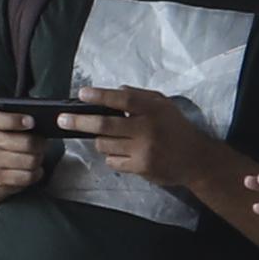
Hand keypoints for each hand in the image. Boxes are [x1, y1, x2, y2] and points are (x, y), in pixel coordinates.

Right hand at [0, 109, 50, 198]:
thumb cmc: (9, 145)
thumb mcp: (12, 129)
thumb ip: (25, 123)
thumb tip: (50, 124)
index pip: (4, 119)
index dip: (19, 120)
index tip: (32, 122)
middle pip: (28, 142)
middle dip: (41, 145)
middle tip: (41, 145)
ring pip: (31, 161)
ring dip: (39, 160)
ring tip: (35, 157)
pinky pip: (28, 176)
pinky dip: (36, 173)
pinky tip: (33, 170)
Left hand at [72, 88, 202, 197]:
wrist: (196, 159)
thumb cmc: (177, 128)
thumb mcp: (163, 105)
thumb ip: (139, 96)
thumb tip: (114, 91)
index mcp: (152, 109)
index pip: (121, 99)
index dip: (99, 96)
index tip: (82, 94)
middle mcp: (146, 129)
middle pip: (104, 124)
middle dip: (79, 121)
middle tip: (62, 119)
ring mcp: (142, 151)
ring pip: (105, 144)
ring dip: (99, 139)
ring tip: (107, 136)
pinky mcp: (140, 168)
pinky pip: (112, 161)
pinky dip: (111, 156)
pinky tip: (122, 152)